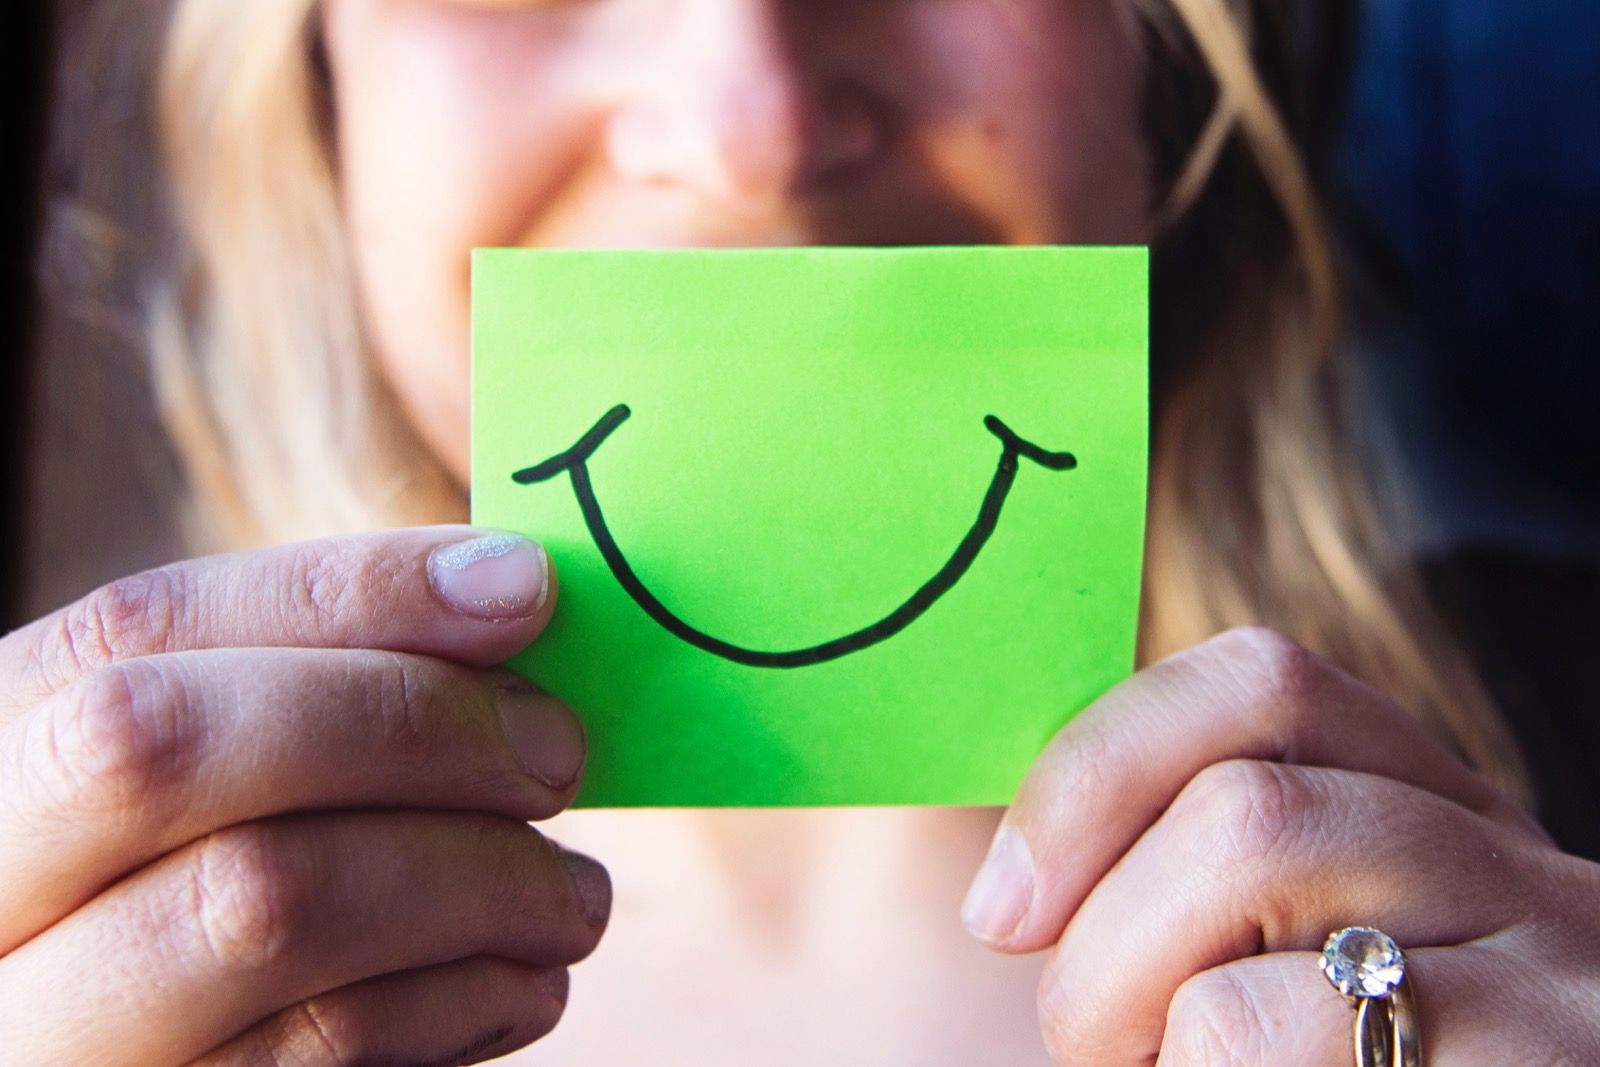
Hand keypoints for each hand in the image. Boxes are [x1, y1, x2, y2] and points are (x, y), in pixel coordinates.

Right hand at [0, 527, 608, 1065]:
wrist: (172, 1065)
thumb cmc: (223, 919)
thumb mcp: (225, 796)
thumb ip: (317, 696)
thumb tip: (502, 591)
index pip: (135, 630)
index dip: (344, 591)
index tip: (520, 586)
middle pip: (169, 751)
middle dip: (408, 723)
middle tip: (558, 751)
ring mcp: (45, 1043)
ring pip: (265, 905)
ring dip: (480, 879)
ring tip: (570, 895)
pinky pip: (331, 1049)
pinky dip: (467, 998)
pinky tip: (521, 984)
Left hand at [962, 627, 1599, 1063]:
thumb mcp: (1272, 967)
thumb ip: (1177, 873)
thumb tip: (1002, 860)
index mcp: (1425, 812)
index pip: (1261, 681)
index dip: (1095, 771)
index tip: (1003, 910)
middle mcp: (1507, 864)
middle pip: (1239, 797)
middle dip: (1101, 941)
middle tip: (1083, 1047)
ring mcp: (1555, 966)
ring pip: (1254, 861)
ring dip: (1130, 1006)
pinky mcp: (1551, 1057)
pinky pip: (1269, 1023)